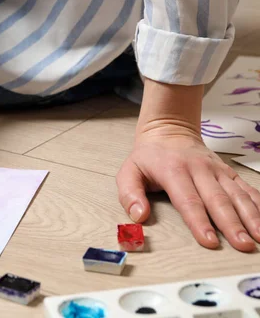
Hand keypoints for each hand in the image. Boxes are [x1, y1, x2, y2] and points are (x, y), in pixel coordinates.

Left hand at [117, 81, 259, 251]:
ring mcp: (217, 170)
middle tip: (243, 245)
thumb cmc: (148, 156)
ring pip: (237, 194)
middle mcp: (199, 170)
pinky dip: (259, 204)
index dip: (199, 221)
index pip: (188, 200)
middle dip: (231, 224)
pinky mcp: (228, 172)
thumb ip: (130, 194)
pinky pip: (247, 188)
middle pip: (218, 200)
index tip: (209, 241)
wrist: (168, 130)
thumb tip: (139, 216)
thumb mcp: (129, 171)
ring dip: (251, 216)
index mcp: (174, 172)